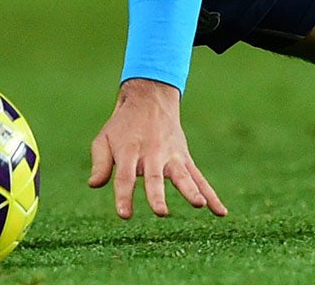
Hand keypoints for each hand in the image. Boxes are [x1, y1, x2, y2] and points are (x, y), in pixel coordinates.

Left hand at [87, 79, 224, 220]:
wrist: (150, 99)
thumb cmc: (123, 125)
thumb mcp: (104, 138)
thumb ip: (100, 162)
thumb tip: (94, 184)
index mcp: (129, 151)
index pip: (125, 177)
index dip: (124, 196)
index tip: (125, 215)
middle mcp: (152, 154)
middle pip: (154, 177)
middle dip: (157, 195)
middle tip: (161, 212)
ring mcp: (171, 156)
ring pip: (182, 175)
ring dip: (190, 190)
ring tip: (199, 204)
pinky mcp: (184, 159)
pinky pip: (199, 178)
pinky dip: (211, 195)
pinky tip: (220, 212)